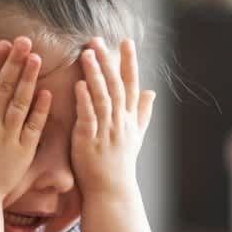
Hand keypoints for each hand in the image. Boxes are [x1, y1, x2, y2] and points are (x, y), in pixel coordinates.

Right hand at [0, 37, 51, 200]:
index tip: (4, 44)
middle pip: (3, 86)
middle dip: (14, 62)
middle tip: (25, 41)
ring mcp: (5, 136)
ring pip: (19, 101)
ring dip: (28, 78)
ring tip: (37, 58)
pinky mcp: (22, 151)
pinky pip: (33, 125)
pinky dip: (40, 109)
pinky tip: (46, 93)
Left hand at [72, 38, 154, 198]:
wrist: (112, 191)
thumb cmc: (121, 164)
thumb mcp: (136, 136)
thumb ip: (142, 112)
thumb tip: (152, 92)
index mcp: (130, 119)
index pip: (132, 85)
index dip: (129, 63)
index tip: (126, 42)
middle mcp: (120, 122)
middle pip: (116, 86)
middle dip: (108, 62)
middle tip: (97, 40)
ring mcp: (106, 131)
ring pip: (102, 97)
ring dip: (95, 75)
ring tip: (87, 54)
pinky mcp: (89, 141)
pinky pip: (89, 117)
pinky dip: (84, 101)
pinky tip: (79, 85)